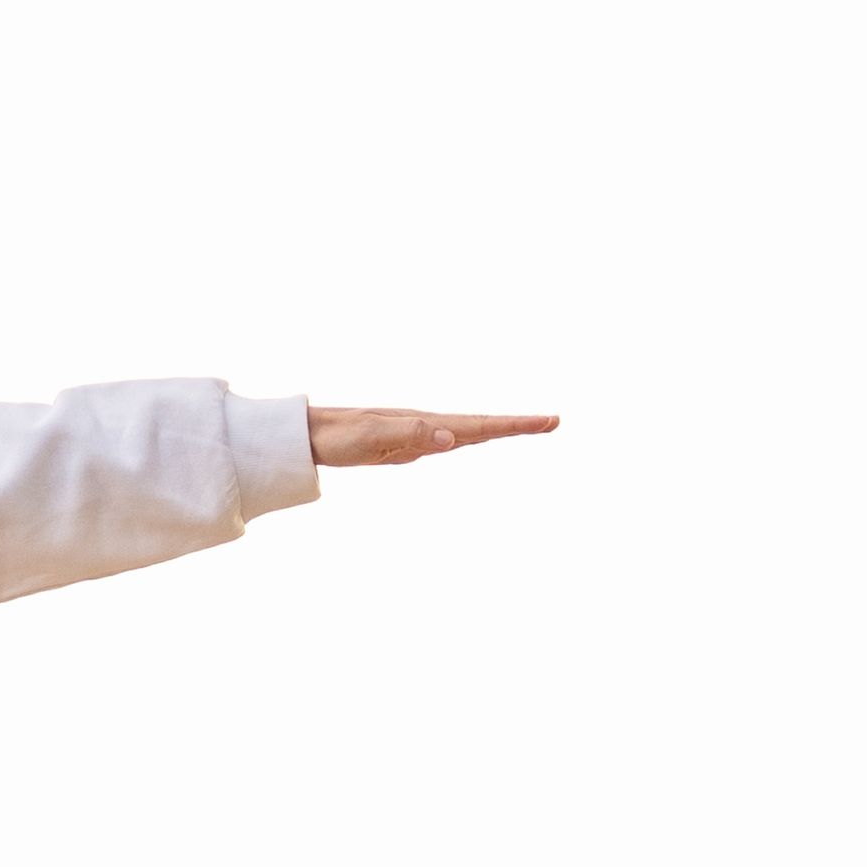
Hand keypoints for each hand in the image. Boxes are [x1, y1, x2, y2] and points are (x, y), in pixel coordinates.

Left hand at [303, 406, 555, 468]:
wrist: (312, 434)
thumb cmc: (339, 436)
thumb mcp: (374, 437)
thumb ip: (411, 434)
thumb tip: (451, 438)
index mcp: (428, 423)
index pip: (481, 424)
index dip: (516, 424)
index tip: (547, 421)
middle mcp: (429, 425)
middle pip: (483, 425)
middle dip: (519, 425)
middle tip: (554, 421)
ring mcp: (420, 434)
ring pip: (470, 432)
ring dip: (500, 430)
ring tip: (531, 427)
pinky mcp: (408, 445)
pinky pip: (450, 441)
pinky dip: (471, 438)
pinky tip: (474, 439)